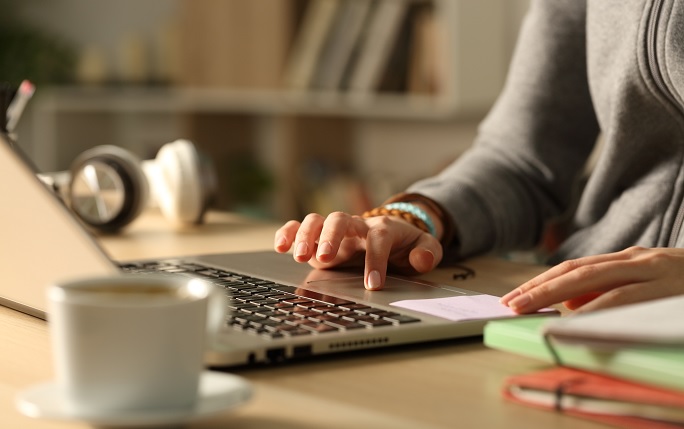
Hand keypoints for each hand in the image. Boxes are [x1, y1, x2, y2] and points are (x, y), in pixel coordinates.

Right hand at [274, 211, 442, 289]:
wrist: (391, 232)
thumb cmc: (405, 244)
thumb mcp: (424, 247)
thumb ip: (428, 252)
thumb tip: (421, 259)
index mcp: (383, 228)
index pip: (379, 238)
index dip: (376, 259)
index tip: (372, 283)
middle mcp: (356, 226)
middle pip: (341, 220)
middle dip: (332, 237)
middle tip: (327, 258)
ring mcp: (335, 231)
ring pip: (318, 221)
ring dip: (307, 235)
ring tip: (300, 256)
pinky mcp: (319, 238)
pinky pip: (300, 227)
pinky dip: (288, 233)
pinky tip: (279, 246)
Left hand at [500, 246, 683, 312]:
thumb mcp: (648, 285)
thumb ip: (613, 292)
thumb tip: (572, 307)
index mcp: (630, 260)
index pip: (576, 269)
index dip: (543, 281)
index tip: (515, 297)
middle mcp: (638, 260)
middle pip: (577, 271)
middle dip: (539, 288)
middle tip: (510, 304)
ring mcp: (654, 270)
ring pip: (595, 280)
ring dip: (555, 295)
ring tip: (529, 309)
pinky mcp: (668, 285)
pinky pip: (625, 298)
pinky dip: (596, 309)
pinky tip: (575, 320)